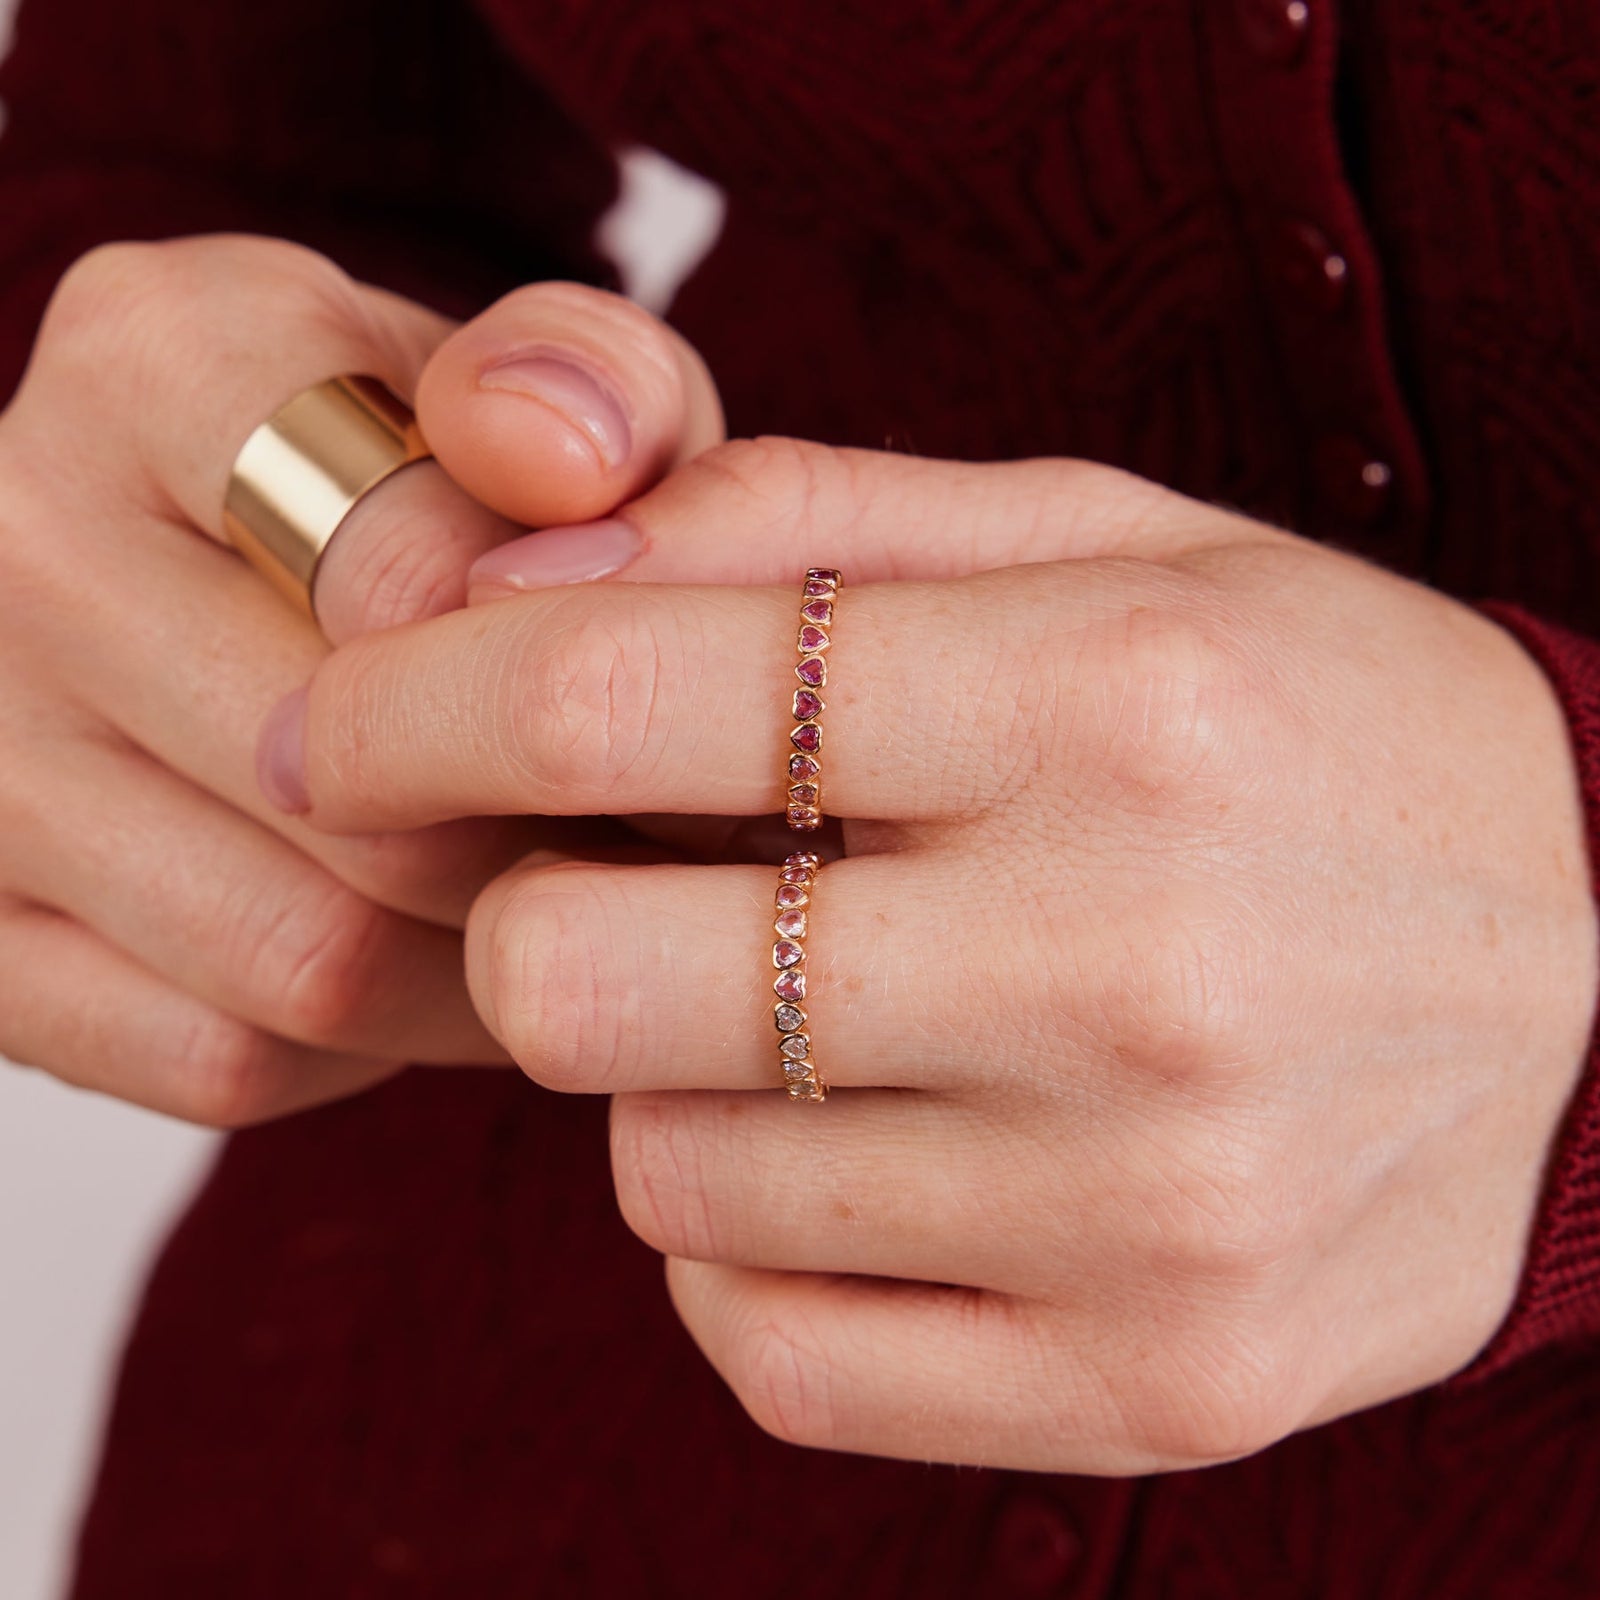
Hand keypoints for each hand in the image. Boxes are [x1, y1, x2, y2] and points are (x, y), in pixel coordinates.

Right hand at [0, 233, 721, 1122]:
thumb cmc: (445, 496)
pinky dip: (368, 1047)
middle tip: (647, 852)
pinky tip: (430, 964)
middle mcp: (22, 542)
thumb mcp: (551, 401)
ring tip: (566, 912)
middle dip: (547, 846)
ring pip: (301, 958)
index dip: (573, 689)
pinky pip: (222, 1058)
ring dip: (483, 970)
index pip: (404, 581)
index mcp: (161, 357)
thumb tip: (558, 457)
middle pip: (360, 796)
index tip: (654, 717)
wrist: (255, 581)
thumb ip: (598, 388)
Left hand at [264, 439, 1596, 1469]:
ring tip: (812, 1002)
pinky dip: (746, 1241)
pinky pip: (765, 1347)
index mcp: (1117, 703)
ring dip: (669, 1077)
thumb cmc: (1300, 726)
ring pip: (663, 1177)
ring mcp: (1150, 1217)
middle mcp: (1138, 969)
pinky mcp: (1156, 1384)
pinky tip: (865, 1146)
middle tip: (616, 877)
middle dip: (533, 919)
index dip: (418, 705)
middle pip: (588, 985)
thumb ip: (804, 521)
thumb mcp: (1101, 543)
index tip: (347, 722)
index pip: (625, 704)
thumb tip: (515, 576)